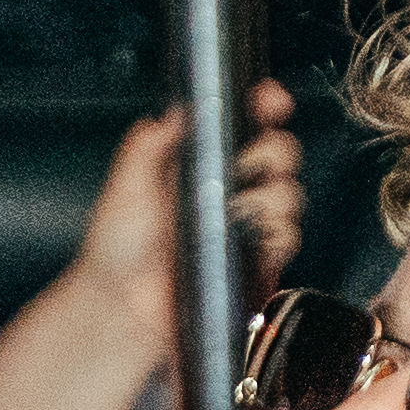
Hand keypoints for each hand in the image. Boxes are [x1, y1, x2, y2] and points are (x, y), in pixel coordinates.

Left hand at [56, 85, 304, 327]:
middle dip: (275, 152)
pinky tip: (251, 234)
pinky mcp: (260, 260)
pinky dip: (278, 231)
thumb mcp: (127, 184)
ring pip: (290, 193)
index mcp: (200, 163)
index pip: (244, 125)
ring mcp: (248, 224)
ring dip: (273, 194)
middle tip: (247, 164)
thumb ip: (151, 144)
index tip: (270, 101)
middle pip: (280, 154)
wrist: (127, 308)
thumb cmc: (119, 250)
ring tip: (238, 208)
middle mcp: (229, 190)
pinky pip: (290, 236)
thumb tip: (180, 110)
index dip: (264, 107)